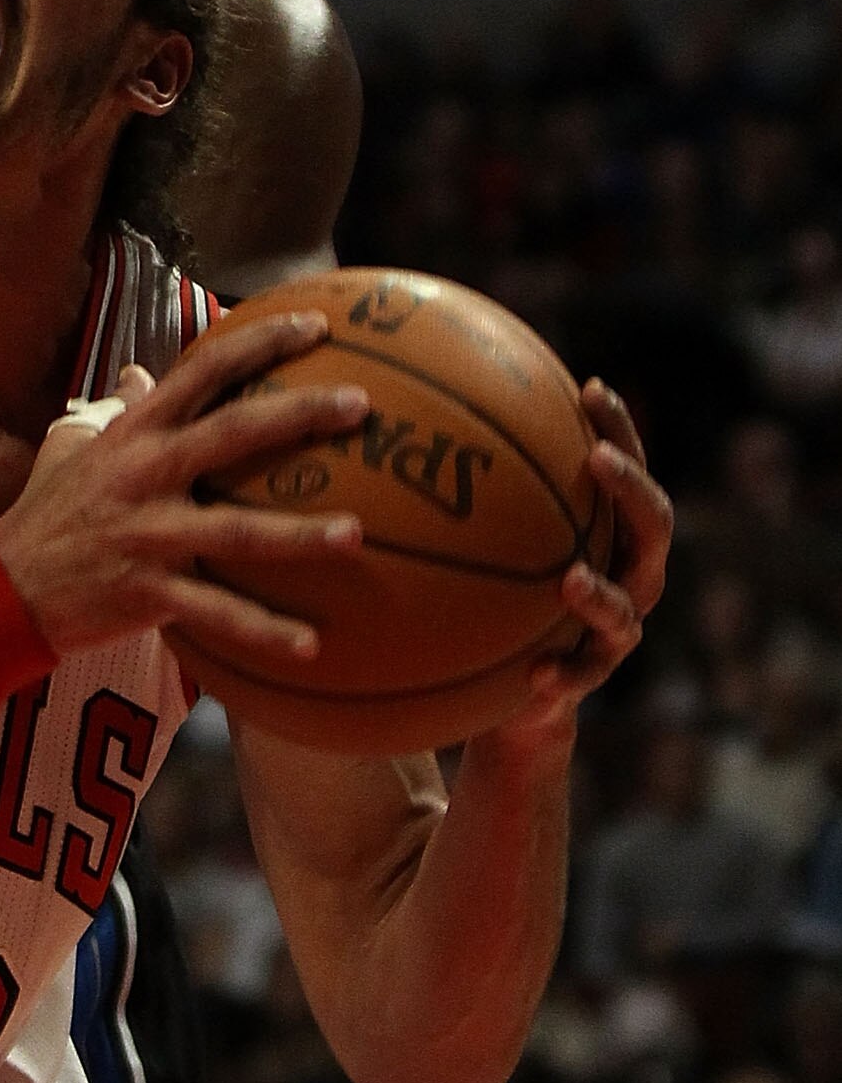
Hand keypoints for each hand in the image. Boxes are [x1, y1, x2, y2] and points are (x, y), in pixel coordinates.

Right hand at [0, 312, 367, 662]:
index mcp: (135, 435)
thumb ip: (113, 410)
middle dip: (300, 413)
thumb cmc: (47, 514)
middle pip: (233, 434)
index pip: (203, 370)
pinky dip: (264, 631)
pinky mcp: (149, 593)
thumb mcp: (69, 447)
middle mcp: (146, 475)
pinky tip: (313, 645)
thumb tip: (141, 372)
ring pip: (237, 532)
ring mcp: (149, 535)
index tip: (315, 324)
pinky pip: (217, 615)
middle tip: (360, 404)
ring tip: (355, 534)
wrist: (1, 590)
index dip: (260, 341)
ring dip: (300, 535)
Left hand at [473, 377, 671, 762]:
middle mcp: (629, 574)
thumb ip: (485, 492)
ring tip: (571, 582)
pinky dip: (564, 673)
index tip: (593, 389)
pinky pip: (584, 677)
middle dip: (630, 490)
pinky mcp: (590, 677)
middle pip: (654, 525)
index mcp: (612, 533)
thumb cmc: (505, 598)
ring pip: (626, 609)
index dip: (620, 430)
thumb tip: (429, 408)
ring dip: (600, 595)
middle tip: (597, 460)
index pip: (628, 471)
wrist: (518, 693)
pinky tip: (537, 673)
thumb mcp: (496, 541)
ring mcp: (616, 629)